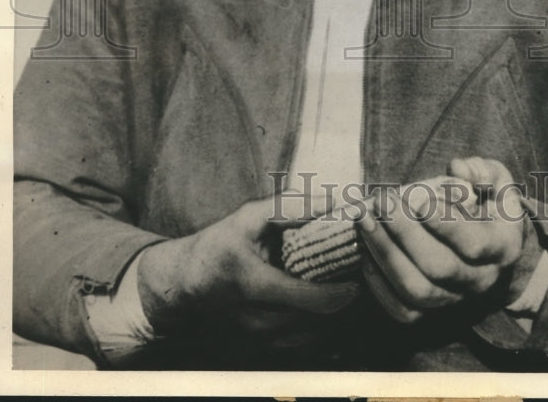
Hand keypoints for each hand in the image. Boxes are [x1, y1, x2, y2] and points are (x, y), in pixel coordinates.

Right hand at [137, 192, 359, 334]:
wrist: (187, 281)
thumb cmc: (220, 244)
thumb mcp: (249, 216)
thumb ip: (290, 207)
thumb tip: (331, 201)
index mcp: (253, 283)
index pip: (307, 299)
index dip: (339, 292)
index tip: (358, 277)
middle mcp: (255, 318)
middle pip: (314, 321)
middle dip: (342, 303)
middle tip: (360, 280)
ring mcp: (258, 337)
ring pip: (310, 337)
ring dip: (333, 318)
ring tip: (347, 292)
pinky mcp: (261, 346)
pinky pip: (300, 344)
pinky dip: (320, 328)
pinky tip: (329, 309)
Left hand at [355, 157, 524, 323]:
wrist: (489, 241)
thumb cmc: (488, 201)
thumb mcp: (496, 179)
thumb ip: (481, 170)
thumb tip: (458, 169)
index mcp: (502, 246)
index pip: (474, 244)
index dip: (446, 225)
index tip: (421, 201)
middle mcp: (481, 280)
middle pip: (439, 267)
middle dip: (405, 233)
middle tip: (383, 201)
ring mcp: (454, 298)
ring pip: (417, 290)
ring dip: (385, 253)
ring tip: (365, 220)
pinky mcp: (430, 310)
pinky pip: (402, 309)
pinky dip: (379, 285)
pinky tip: (366, 251)